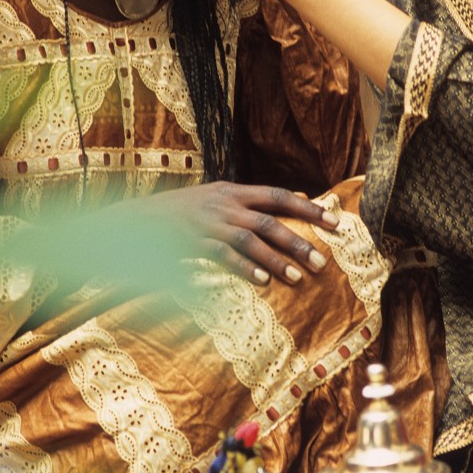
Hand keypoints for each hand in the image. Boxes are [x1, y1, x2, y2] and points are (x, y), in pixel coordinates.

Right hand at [144, 181, 339, 286]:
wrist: (137, 220)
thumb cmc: (181, 211)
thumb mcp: (216, 198)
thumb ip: (250, 203)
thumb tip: (291, 205)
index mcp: (233, 191)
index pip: (278, 196)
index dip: (308, 208)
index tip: (335, 222)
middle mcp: (224, 204)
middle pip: (269, 220)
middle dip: (298, 240)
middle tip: (322, 261)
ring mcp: (208, 224)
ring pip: (250, 239)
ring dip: (276, 259)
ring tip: (298, 277)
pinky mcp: (193, 243)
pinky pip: (223, 255)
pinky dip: (244, 267)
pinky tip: (262, 281)